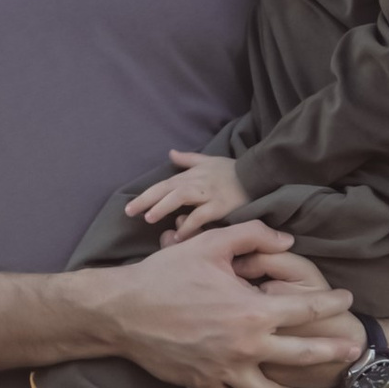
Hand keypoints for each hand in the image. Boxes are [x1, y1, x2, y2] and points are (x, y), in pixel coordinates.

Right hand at [94, 223, 359, 387]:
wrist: (122, 311)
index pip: (307, 308)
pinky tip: (246, 382)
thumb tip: (287, 240)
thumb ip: (252, 236)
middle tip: (351, 350)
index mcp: (253, 312)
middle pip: (303, 356)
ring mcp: (225, 370)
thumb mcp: (209, 245)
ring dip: (285, 387)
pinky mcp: (204, 384)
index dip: (331, 302)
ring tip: (294, 381)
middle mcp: (246, 347)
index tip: (347, 299)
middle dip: (332, 352)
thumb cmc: (165, 274)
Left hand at [127, 149, 250, 237]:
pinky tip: (179, 234)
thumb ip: (188, 159)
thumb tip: (170, 152)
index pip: (164, 185)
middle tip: (129, 213)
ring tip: (149, 218)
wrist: (259, 176)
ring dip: (164, 207)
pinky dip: (190, 224)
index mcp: (191, 175)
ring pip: (181, 197)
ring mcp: (209, 193)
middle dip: (147, 200)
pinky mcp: (221, 205)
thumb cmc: (232, 171)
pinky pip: (202, 215)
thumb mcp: (209, 161)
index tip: (129, 208)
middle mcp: (197, 182)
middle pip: (167, 189)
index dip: (146, 195)